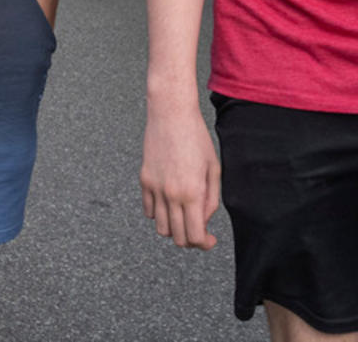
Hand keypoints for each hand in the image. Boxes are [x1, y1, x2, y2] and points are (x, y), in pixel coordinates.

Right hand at [139, 101, 220, 249]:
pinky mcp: (144, 180)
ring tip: (183, 217)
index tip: (210, 239)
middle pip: (178, 237)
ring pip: (161, 228)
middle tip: (199, 230)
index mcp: (193, 192)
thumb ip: (211, 200)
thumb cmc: (196, 138)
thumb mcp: (213, 169)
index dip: (204, 244)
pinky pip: (148, 210)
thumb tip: (203, 220)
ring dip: (174, 229)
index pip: (195, 236)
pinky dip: (159, 214)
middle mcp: (171, 194)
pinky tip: (169, 203)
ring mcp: (155, 188)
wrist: (171, 114)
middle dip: (191, 239)